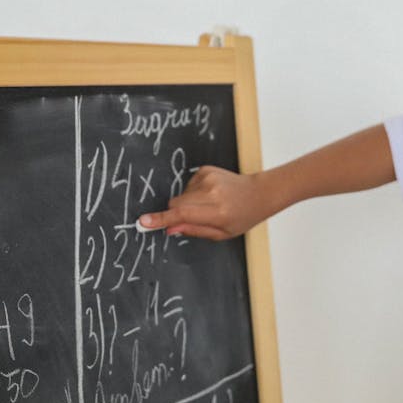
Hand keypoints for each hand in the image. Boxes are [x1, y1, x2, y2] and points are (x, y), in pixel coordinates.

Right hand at [137, 165, 275, 240]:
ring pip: (181, 195)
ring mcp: (208, 178)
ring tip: (210, 205)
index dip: (161, 219)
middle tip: (195, 217)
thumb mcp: (220, 233)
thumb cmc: (242, 216)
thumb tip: (169, 228)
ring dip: (189, 202)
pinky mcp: (206, 169)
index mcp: (216, 212)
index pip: (182, 214)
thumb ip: (193, 230)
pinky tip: (211, 195)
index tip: (144, 222)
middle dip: (177, 213)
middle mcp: (211, 193)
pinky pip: (188, 185)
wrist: (259, 193)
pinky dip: (194, 192)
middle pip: (176, 203)